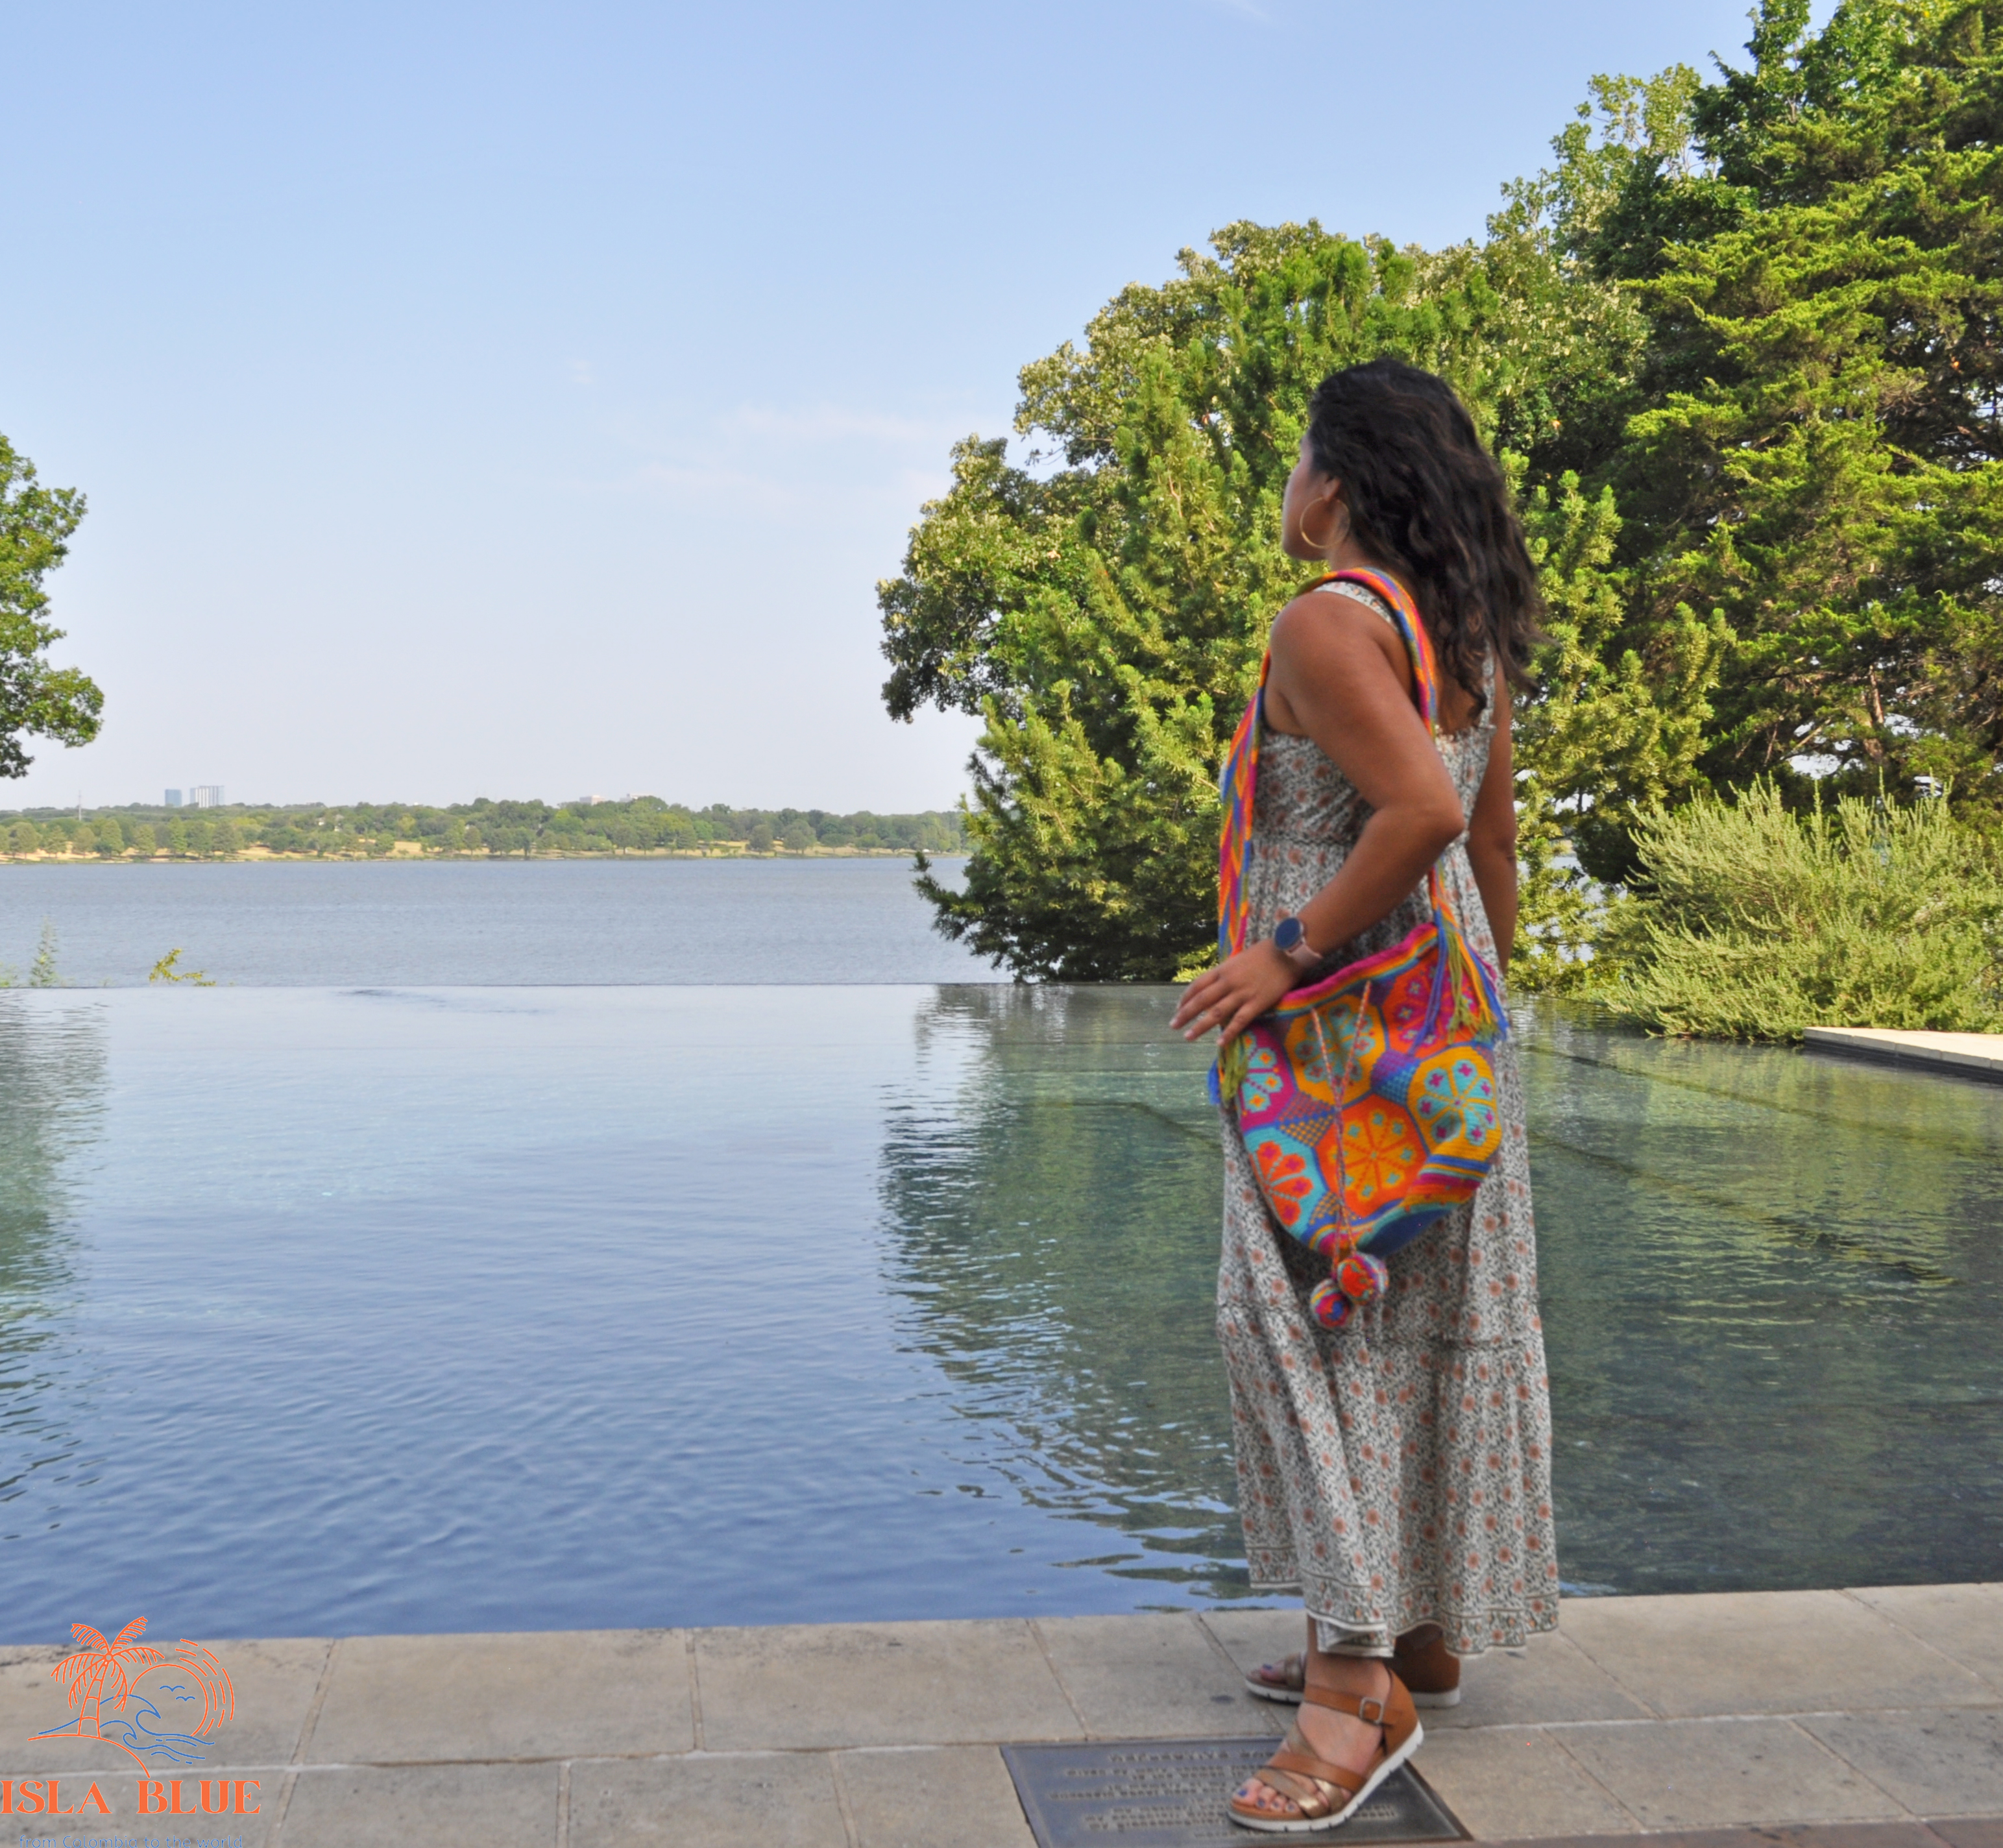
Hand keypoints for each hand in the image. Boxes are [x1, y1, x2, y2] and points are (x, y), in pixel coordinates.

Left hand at [1172, 942, 1298, 1044]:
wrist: (1287, 952)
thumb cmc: (1263, 954)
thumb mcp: (1238, 960)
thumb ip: (1225, 974)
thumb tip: (1214, 986)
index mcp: (1222, 970)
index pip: (1197, 985)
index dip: (1185, 998)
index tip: (1178, 1008)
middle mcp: (1228, 982)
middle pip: (1201, 1000)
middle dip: (1185, 1014)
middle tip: (1173, 1025)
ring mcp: (1242, 993)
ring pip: (1216, 1013)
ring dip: (1200, 1026)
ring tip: (1188, 1037)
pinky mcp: (1257, 1003)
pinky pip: (1240, 1021)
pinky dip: (1228, 1033)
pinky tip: (1219, 1043)